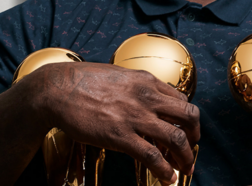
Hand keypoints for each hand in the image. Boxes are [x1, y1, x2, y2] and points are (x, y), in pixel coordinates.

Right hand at [24, 62, 200, 183]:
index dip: (188, 118)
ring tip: (185, 168)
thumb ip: (136, 86)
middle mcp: (146, 97)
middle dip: (195, 136)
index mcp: (146, 80)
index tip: (186, 130)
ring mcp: (135, 117)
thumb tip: (146, 96)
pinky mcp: (120, 136)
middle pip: (188, 117)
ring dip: (186, 157)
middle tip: (191, 149)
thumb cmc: (81, 81)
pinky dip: (165, 171)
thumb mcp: (117, 75)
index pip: (181, 99)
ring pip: (176, 138)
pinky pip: (152, 156)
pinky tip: (168, 178)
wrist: (56, 90)